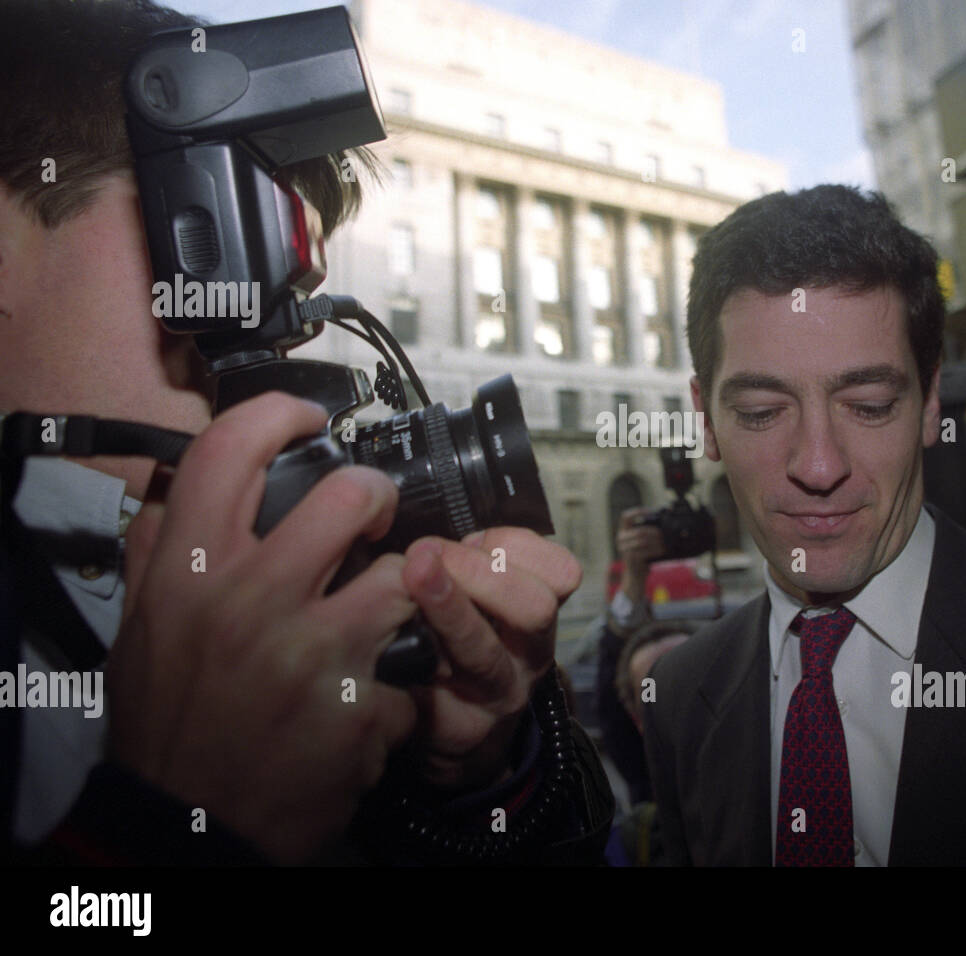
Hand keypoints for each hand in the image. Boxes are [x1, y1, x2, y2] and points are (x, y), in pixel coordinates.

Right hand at [107, 393, 417, 862]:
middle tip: (375, 515)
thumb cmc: (164, 726)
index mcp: (188, 573)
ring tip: (389, 609)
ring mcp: (310, 651)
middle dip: (376, 496)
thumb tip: (170, 494)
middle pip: (348, 494)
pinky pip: (409, 672)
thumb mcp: (141, 634)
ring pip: (404, 573)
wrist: (182, 828)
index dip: (277, 414)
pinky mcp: (358, 706)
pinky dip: (400, 688)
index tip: (307, 417)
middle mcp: (250, 600)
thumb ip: (158, 557)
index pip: (229, 451)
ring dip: (409, 590)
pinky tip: (375, 701)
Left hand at [400, 528, 580, 791]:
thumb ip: (469, 561)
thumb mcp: (478, 598)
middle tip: (426, 555)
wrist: (454, 734)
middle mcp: (527, 657)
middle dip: (481, 572)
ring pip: (483, 652)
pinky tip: (385, 643)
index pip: (560, 572)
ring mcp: (494, 698)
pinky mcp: (455, 734)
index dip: (514, 545)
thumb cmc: (457, 646)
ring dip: (447, 607)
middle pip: (534, 608)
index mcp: (537, 614)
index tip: (473, 537)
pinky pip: (433, 696)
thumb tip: (421, 514)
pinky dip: (407, 663)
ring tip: (411, 575)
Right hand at [615, 507, 664, 600]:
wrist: (635, 577)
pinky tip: (663, 550)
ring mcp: (624, 549)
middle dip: (654, 531)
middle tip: (664, 533)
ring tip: (665, 542)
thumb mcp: (642, 544)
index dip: (638, 512)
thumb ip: (647, 533)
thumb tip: (663, 522)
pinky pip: (645, 551)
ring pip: (643, 540)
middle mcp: (620, 539)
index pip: (626, 516)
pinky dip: (656, 550)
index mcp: (623, 532)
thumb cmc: (642, 558)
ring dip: (657, 541)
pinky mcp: (631, 558)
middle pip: (639, 530)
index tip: (651, 512)